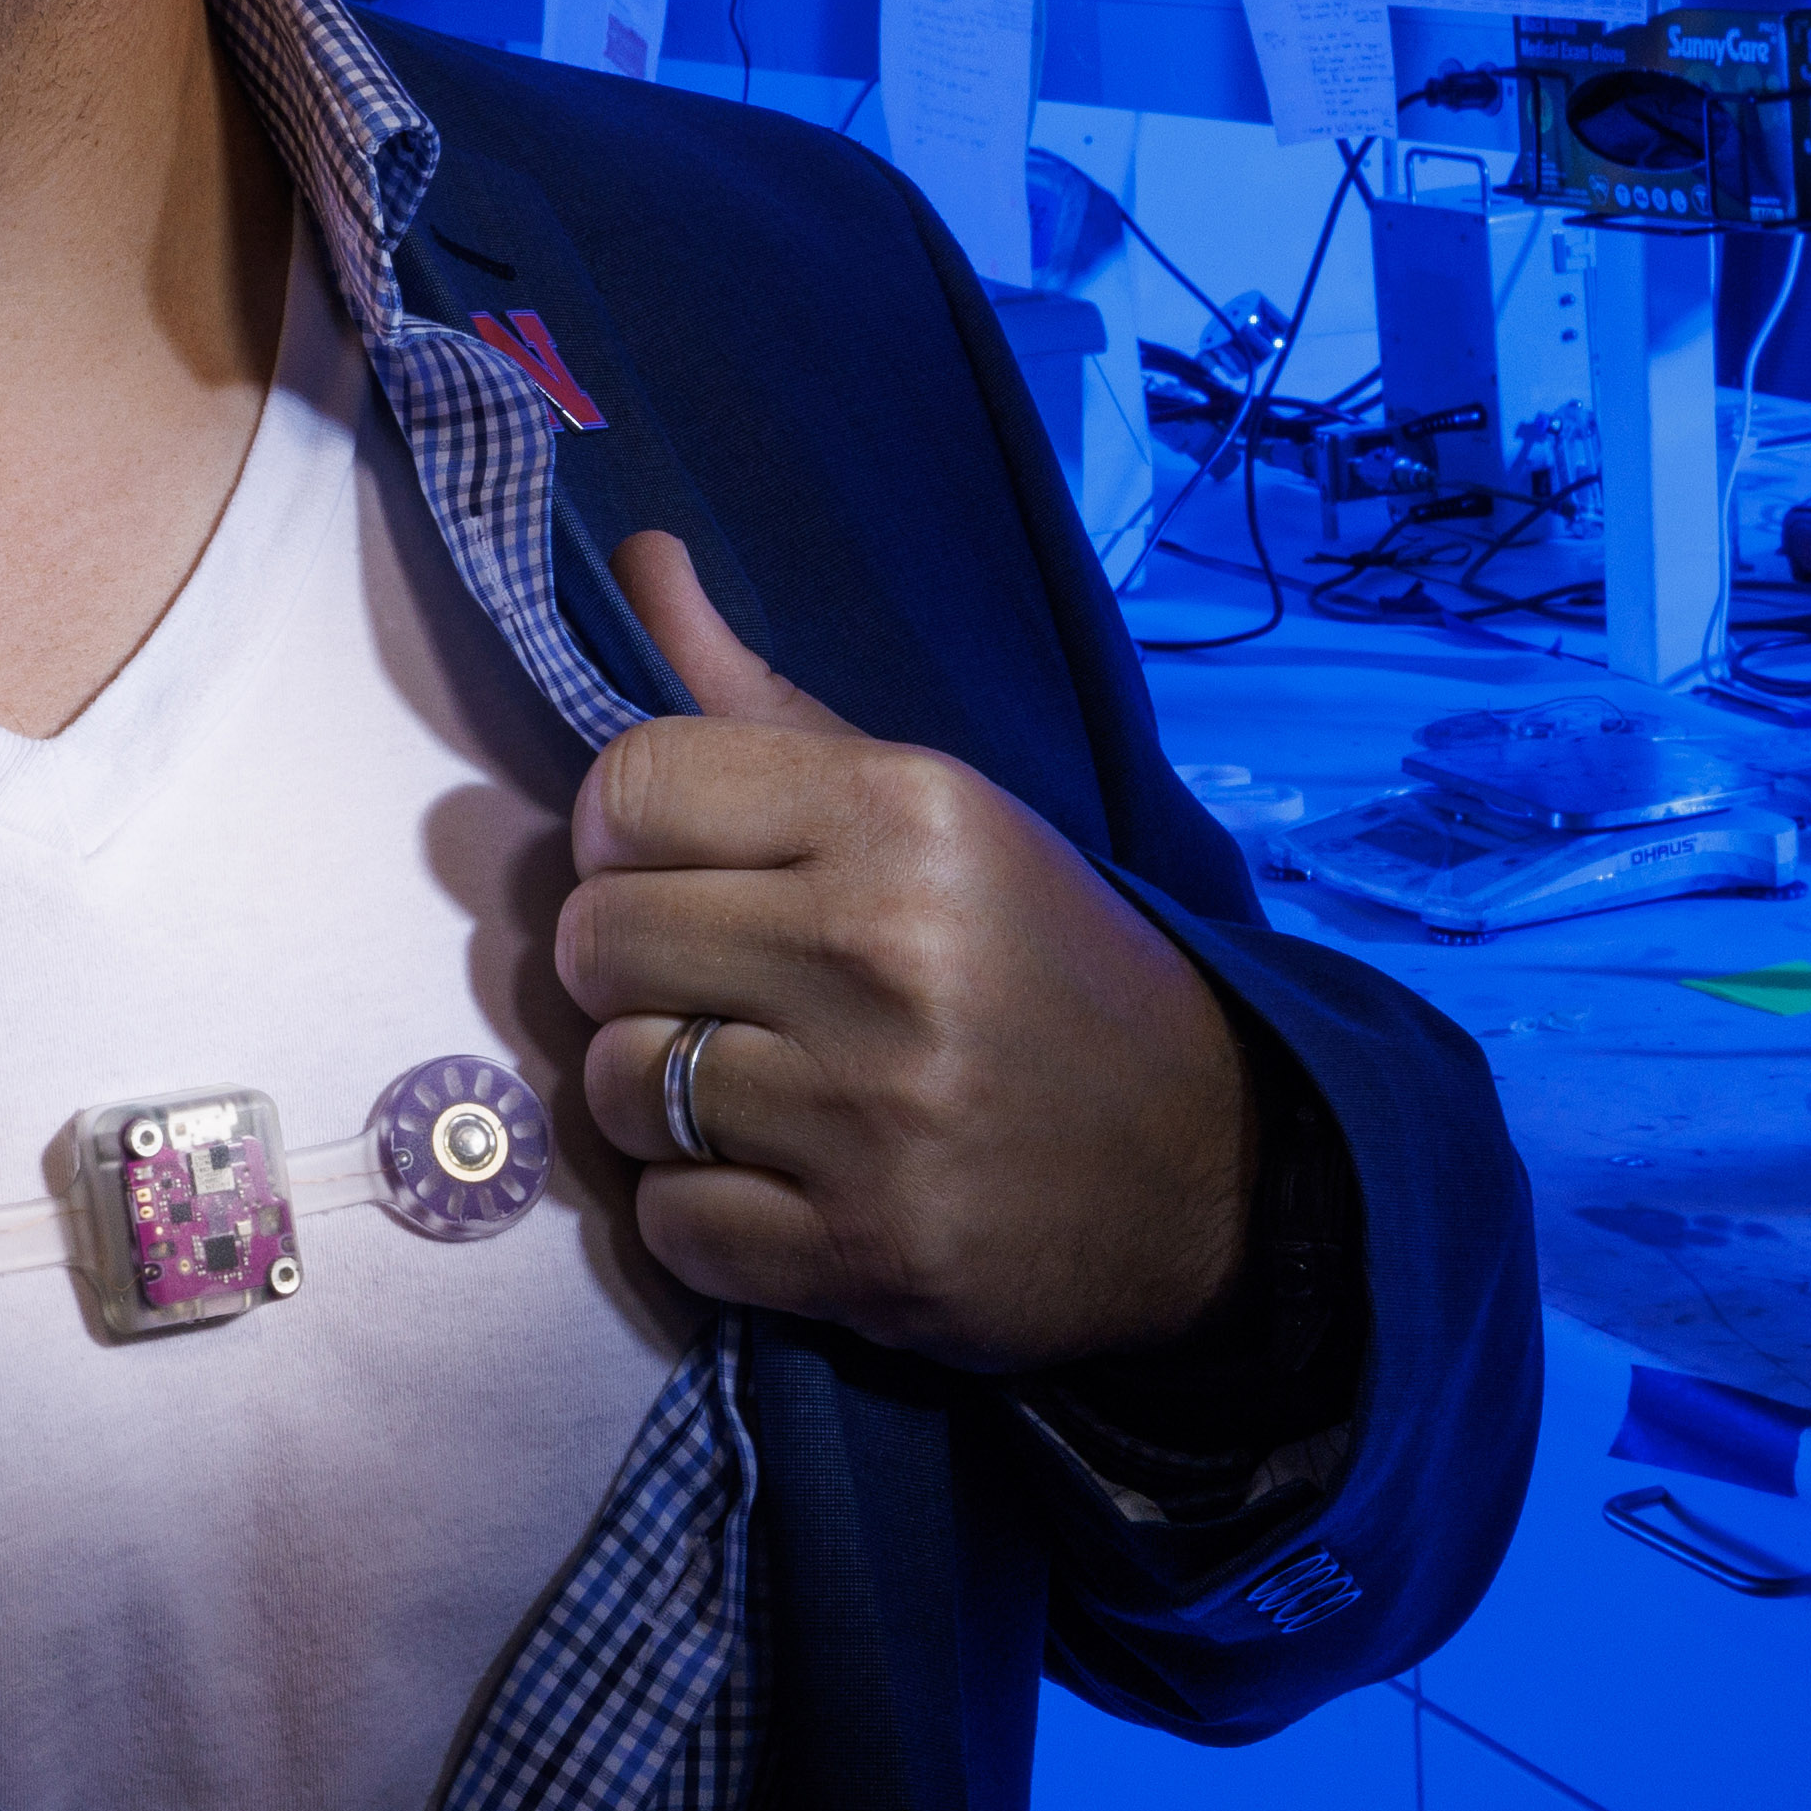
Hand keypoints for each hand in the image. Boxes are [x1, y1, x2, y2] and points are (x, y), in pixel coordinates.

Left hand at [555, 536, 1256, 1374]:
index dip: (626, 835)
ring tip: (749, 1086)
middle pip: (597, 941)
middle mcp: (882, 952)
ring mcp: (872, 1116)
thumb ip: (763, 698)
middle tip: (714, 985)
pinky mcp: (865, 1255)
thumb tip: (635, 555)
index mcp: (903, 812)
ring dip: (656, 1096)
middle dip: (631, 966)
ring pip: (614, 1085)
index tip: (684, 870)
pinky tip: (779, 1180)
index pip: (626, 788)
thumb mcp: (933, 802)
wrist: (1213, 1171)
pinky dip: (699, 1209)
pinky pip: (668, 1223)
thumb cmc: (1041, 963)